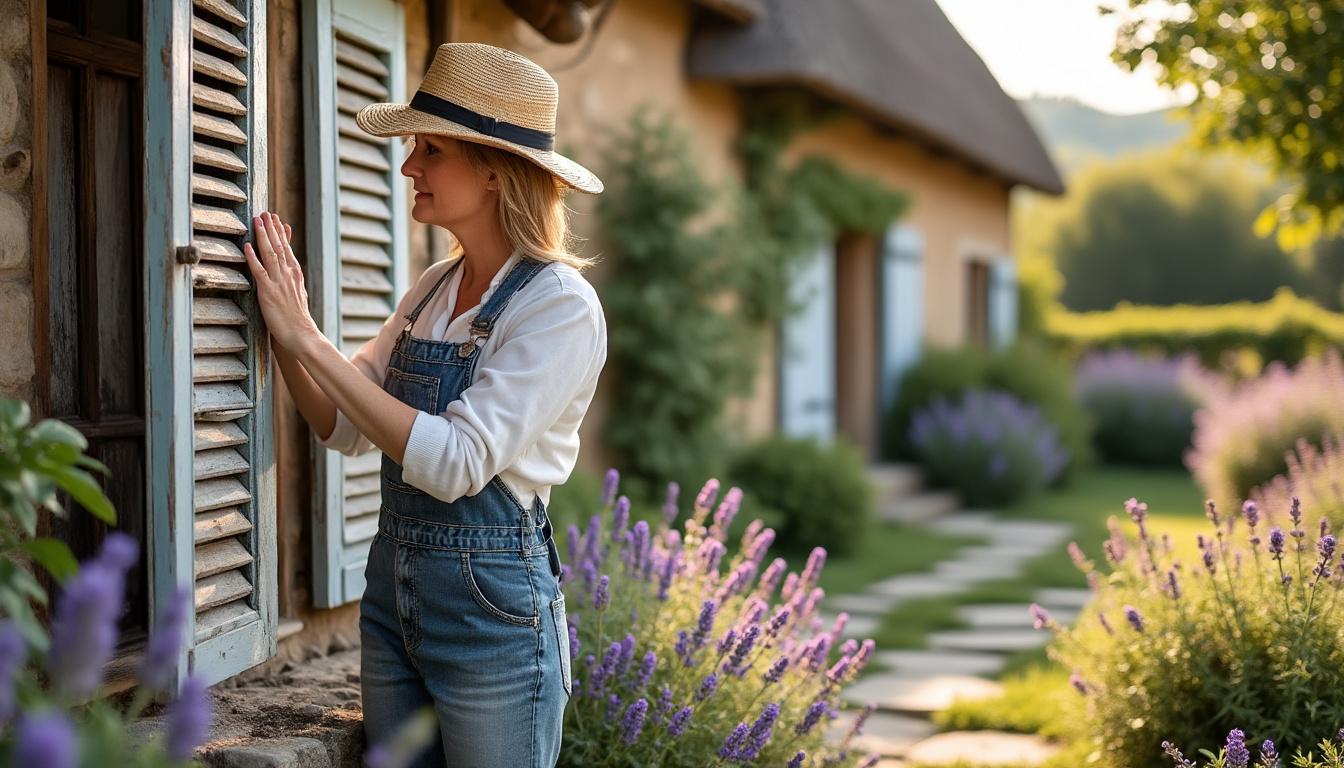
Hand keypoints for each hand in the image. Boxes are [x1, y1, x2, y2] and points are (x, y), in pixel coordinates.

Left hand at [243, 211, 318, 352]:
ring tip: (257, 220)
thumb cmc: (298, 319)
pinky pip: (259, 271)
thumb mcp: (299, 293)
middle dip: (271, 228)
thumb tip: (292, 269)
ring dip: (263, 236)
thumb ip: (294, 279)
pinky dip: (253, 257)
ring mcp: (278, 282)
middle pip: (279, 246)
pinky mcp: (268, 292)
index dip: (281, 233)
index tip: (276, 219)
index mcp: (295, 274)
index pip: (288, 248)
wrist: (302, 335)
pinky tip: (247, 246)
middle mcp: (288, 275)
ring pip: (270, 253)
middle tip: (265, 212)